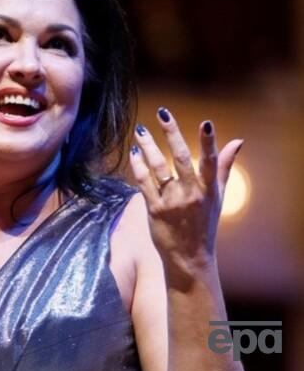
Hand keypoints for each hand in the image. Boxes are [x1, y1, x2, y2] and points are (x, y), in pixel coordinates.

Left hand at [129, 107, 243, 277]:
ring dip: (148, 146)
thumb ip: (223, 167)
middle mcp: (191, 194)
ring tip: (140, 130)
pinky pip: (143, 183)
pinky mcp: (154, 210)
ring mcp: (172, 202)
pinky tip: (133, 152)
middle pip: (179, 158)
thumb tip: (238, 141)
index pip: (210, 161)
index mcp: (208, 189)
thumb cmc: (204, 224)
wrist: (190, 258)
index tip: (206, 123)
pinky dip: (138, 166)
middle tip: (162, 112)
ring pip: (158, 168)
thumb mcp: (217, 196)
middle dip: (171, 133)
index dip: (209, 143)